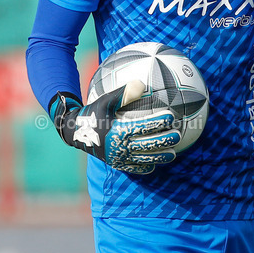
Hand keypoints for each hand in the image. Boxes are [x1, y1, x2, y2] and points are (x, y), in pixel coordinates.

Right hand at [49, 81, 178, 173]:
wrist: (75, 132)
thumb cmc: (93, 113)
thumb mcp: (105, 100)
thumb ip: (124, 94)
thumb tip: (142, 84)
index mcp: (117, 130)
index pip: (143, 126)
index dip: (158, 121)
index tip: (171, 116)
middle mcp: (119, 146)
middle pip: (147, 144)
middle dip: (164, 140)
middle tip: (178, 135)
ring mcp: (118, 158)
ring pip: (144, 159)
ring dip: (160, 156)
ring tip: (173, 154)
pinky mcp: (116, 164)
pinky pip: (133, 168)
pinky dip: (144, 167)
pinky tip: (154, 163)